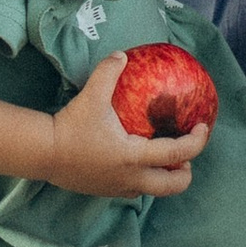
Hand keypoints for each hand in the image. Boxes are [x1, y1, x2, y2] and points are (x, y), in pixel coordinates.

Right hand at [39, 53, 203, 200]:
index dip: (196, 142)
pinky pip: (134, 190)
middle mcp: (131, 178)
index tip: (202, 127)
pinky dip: (143, 179)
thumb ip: (108, 72)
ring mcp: (118, 188)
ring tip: (163, 158)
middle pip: (173, 186)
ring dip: (164, 177)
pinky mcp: (105, 191)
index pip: (177, 153)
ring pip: (153, 190)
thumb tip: (122, 55)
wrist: (43, 154)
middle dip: (185, 172)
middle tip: (186, 156)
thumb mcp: (92, 96)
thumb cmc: (71, 126)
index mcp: (134, 156)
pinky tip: (135, 162)